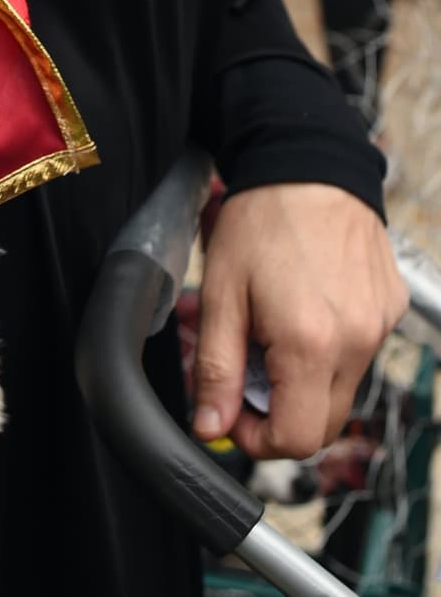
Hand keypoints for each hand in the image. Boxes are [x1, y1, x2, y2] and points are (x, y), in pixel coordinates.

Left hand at [192, 182, 406, 459]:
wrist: (308, 161)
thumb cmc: (260, 220)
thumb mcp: (221, 291)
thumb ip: (216, 367)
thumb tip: (210, 427)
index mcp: (312, 344)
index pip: (298, 440)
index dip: (259, 438)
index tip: (233, 410)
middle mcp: (358, 342)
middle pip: (324, 423)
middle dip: (281, 411)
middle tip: (248, 366)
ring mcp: (380, 326)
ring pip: (342, 389)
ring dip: (305, 379)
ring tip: (274, 328)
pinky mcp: (390, 309)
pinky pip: (361, 352)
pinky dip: (331, 349)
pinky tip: (306, 306)